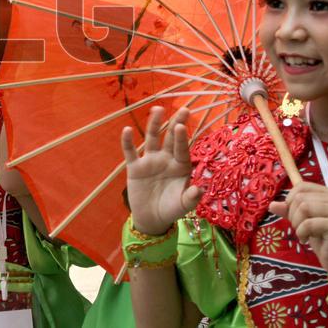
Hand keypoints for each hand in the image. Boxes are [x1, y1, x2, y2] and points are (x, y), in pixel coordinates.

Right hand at [122, 107, 203, 235]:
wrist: (151, 219)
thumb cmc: (170, 210)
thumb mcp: (183, 206)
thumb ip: (191, 197)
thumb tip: (200, 189)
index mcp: (180, 166)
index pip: (182, 149)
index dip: (181, 138)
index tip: (181, 126)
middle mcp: (166, 159)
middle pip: (170, 138)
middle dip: (176, 123)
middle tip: (184, 109)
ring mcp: (150, 161)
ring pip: (152, 139)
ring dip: (154, 124)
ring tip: (157, 109)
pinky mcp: (135, 167)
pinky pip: (130, 152)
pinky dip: (127, 142)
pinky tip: (127, 130)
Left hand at [269, 182, 327, 278]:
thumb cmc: (323, 238)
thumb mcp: (303, 220)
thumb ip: (289, 210)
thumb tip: (271, 205)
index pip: (301, 186)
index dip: (291, 201)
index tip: (295, 216)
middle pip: (300, 198)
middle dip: (293, 215)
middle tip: (301, 229)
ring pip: (304, 208)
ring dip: (297, 224)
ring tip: (304, 234)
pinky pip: (308, 223)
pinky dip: (301, 233)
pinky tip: (306, 240)